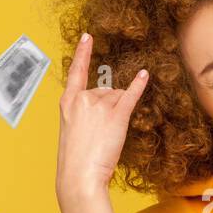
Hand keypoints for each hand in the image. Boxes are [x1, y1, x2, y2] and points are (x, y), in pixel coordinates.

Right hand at [56, 32, 148, 205]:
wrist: (79, 176)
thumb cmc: (76, 158)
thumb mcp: (72, 130)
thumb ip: (85, 111)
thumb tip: (110, 99)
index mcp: (68, 102)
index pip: (76, 72)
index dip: (82, 53)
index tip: (87, 37)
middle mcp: (83, 98)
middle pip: (106, 90)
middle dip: (108, 108)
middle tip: (99, 134)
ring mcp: (100, 106)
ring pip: (118, 98)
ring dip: (118, 113)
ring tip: (106, 136)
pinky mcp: (116, 116)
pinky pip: (130, 96)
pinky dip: (138, 86)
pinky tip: (144, 75)